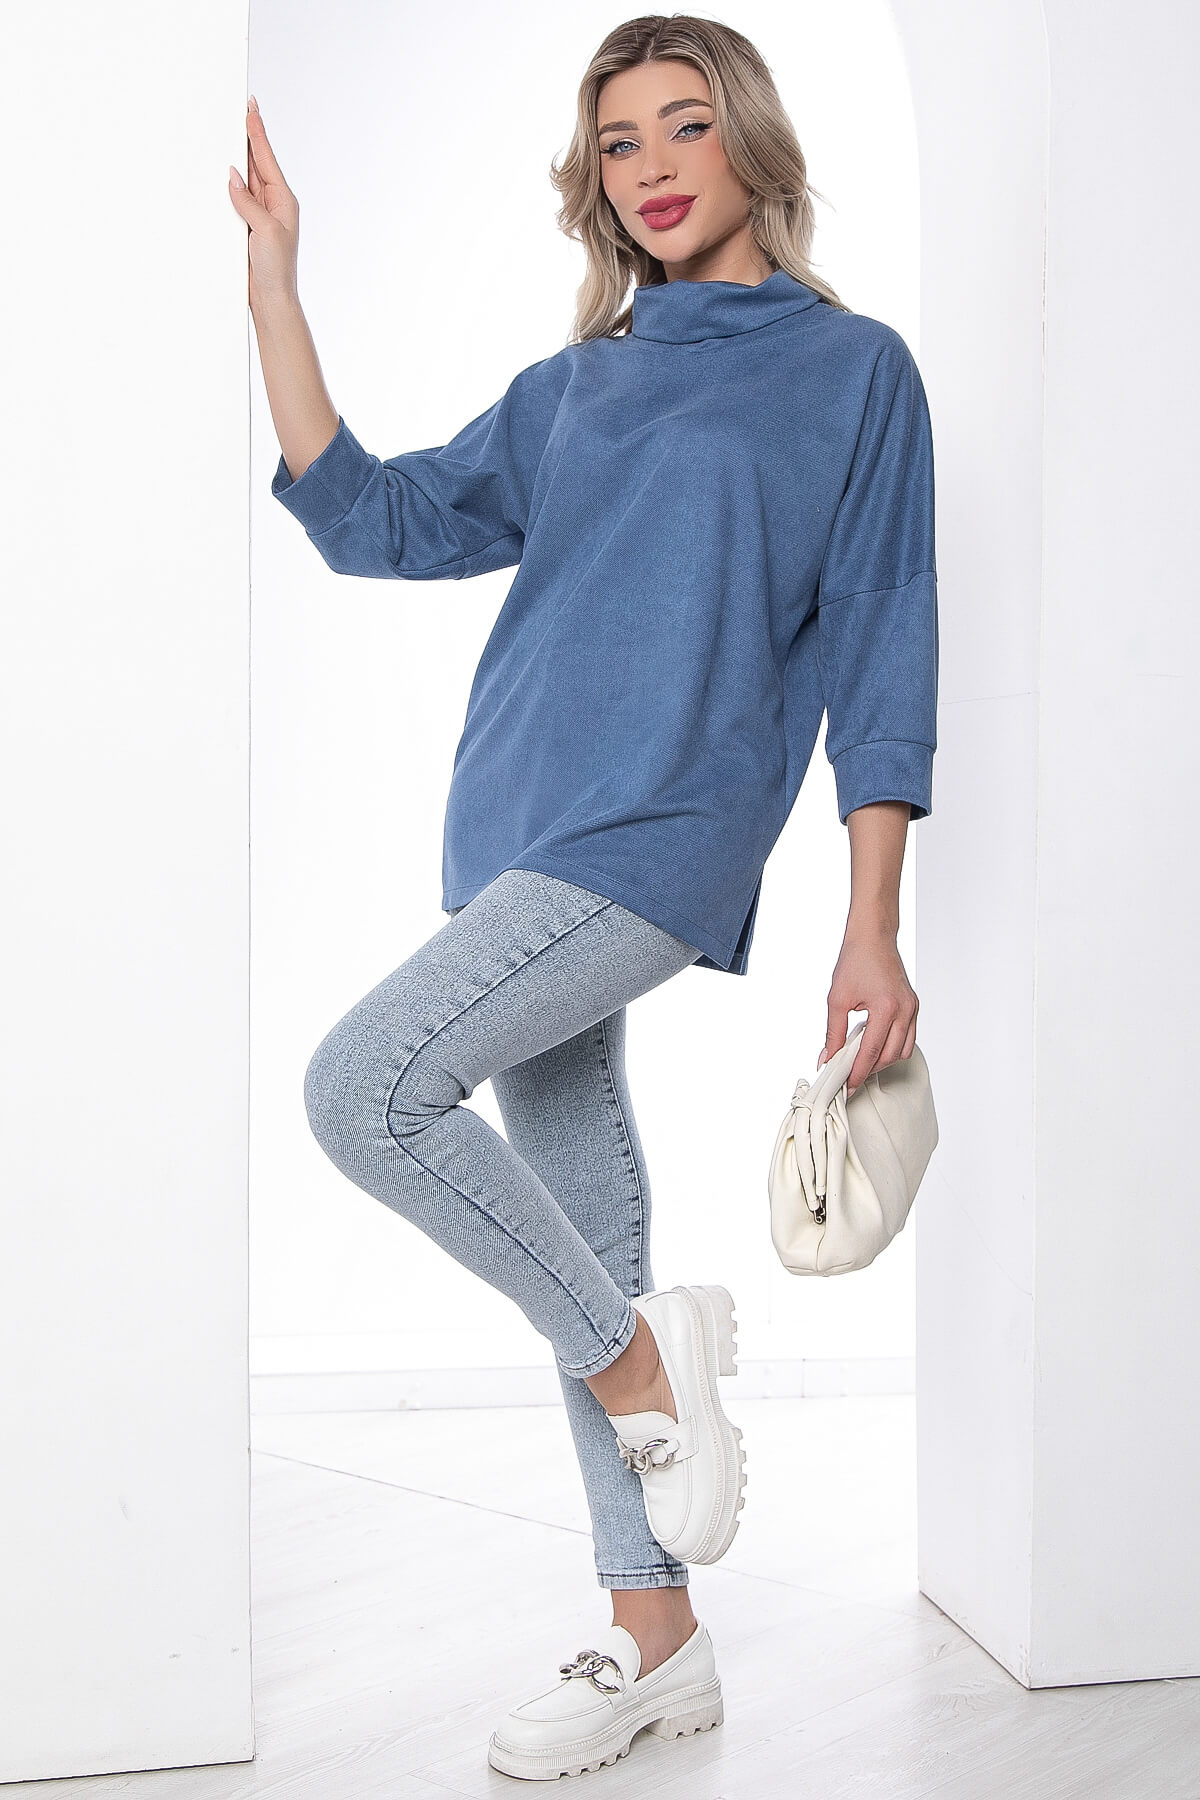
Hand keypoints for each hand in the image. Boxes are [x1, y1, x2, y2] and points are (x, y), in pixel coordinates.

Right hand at [227, 96, 299, 310]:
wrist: (271, 299)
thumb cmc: (276, 269)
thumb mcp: (265, 230)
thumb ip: (249, 202)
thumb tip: (233, 177)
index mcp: (283, 200)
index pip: (266, 158)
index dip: (257, 131)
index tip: (251, 107)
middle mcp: (273, 203)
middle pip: (255, 162)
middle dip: (246, 136)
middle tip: (238, 109)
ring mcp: (259, 213)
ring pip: (244, 178)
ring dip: (235, 157)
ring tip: (227, 130)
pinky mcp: (247, 225)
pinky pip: (235, 197)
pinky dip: (228, 183)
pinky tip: (220, 171)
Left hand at [819, 926, 918, 1097]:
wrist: (873, 938)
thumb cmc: (855, 961)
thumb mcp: (837, 999)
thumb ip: (832, 1033)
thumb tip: (827, 1059)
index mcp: (886, 1007)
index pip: (872, 1051)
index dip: (858, 1072)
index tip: (846, 1086)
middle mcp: (905, 1010)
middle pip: (890, 1056)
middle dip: (869, 1070)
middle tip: (850, 1078)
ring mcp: (912, 1008)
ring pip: (903, 1051)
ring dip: (883, 1061)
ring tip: (861, 1063)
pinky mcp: (913, 1006)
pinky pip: (908, 1038)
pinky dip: (892, 1048)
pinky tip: (874, 1046)